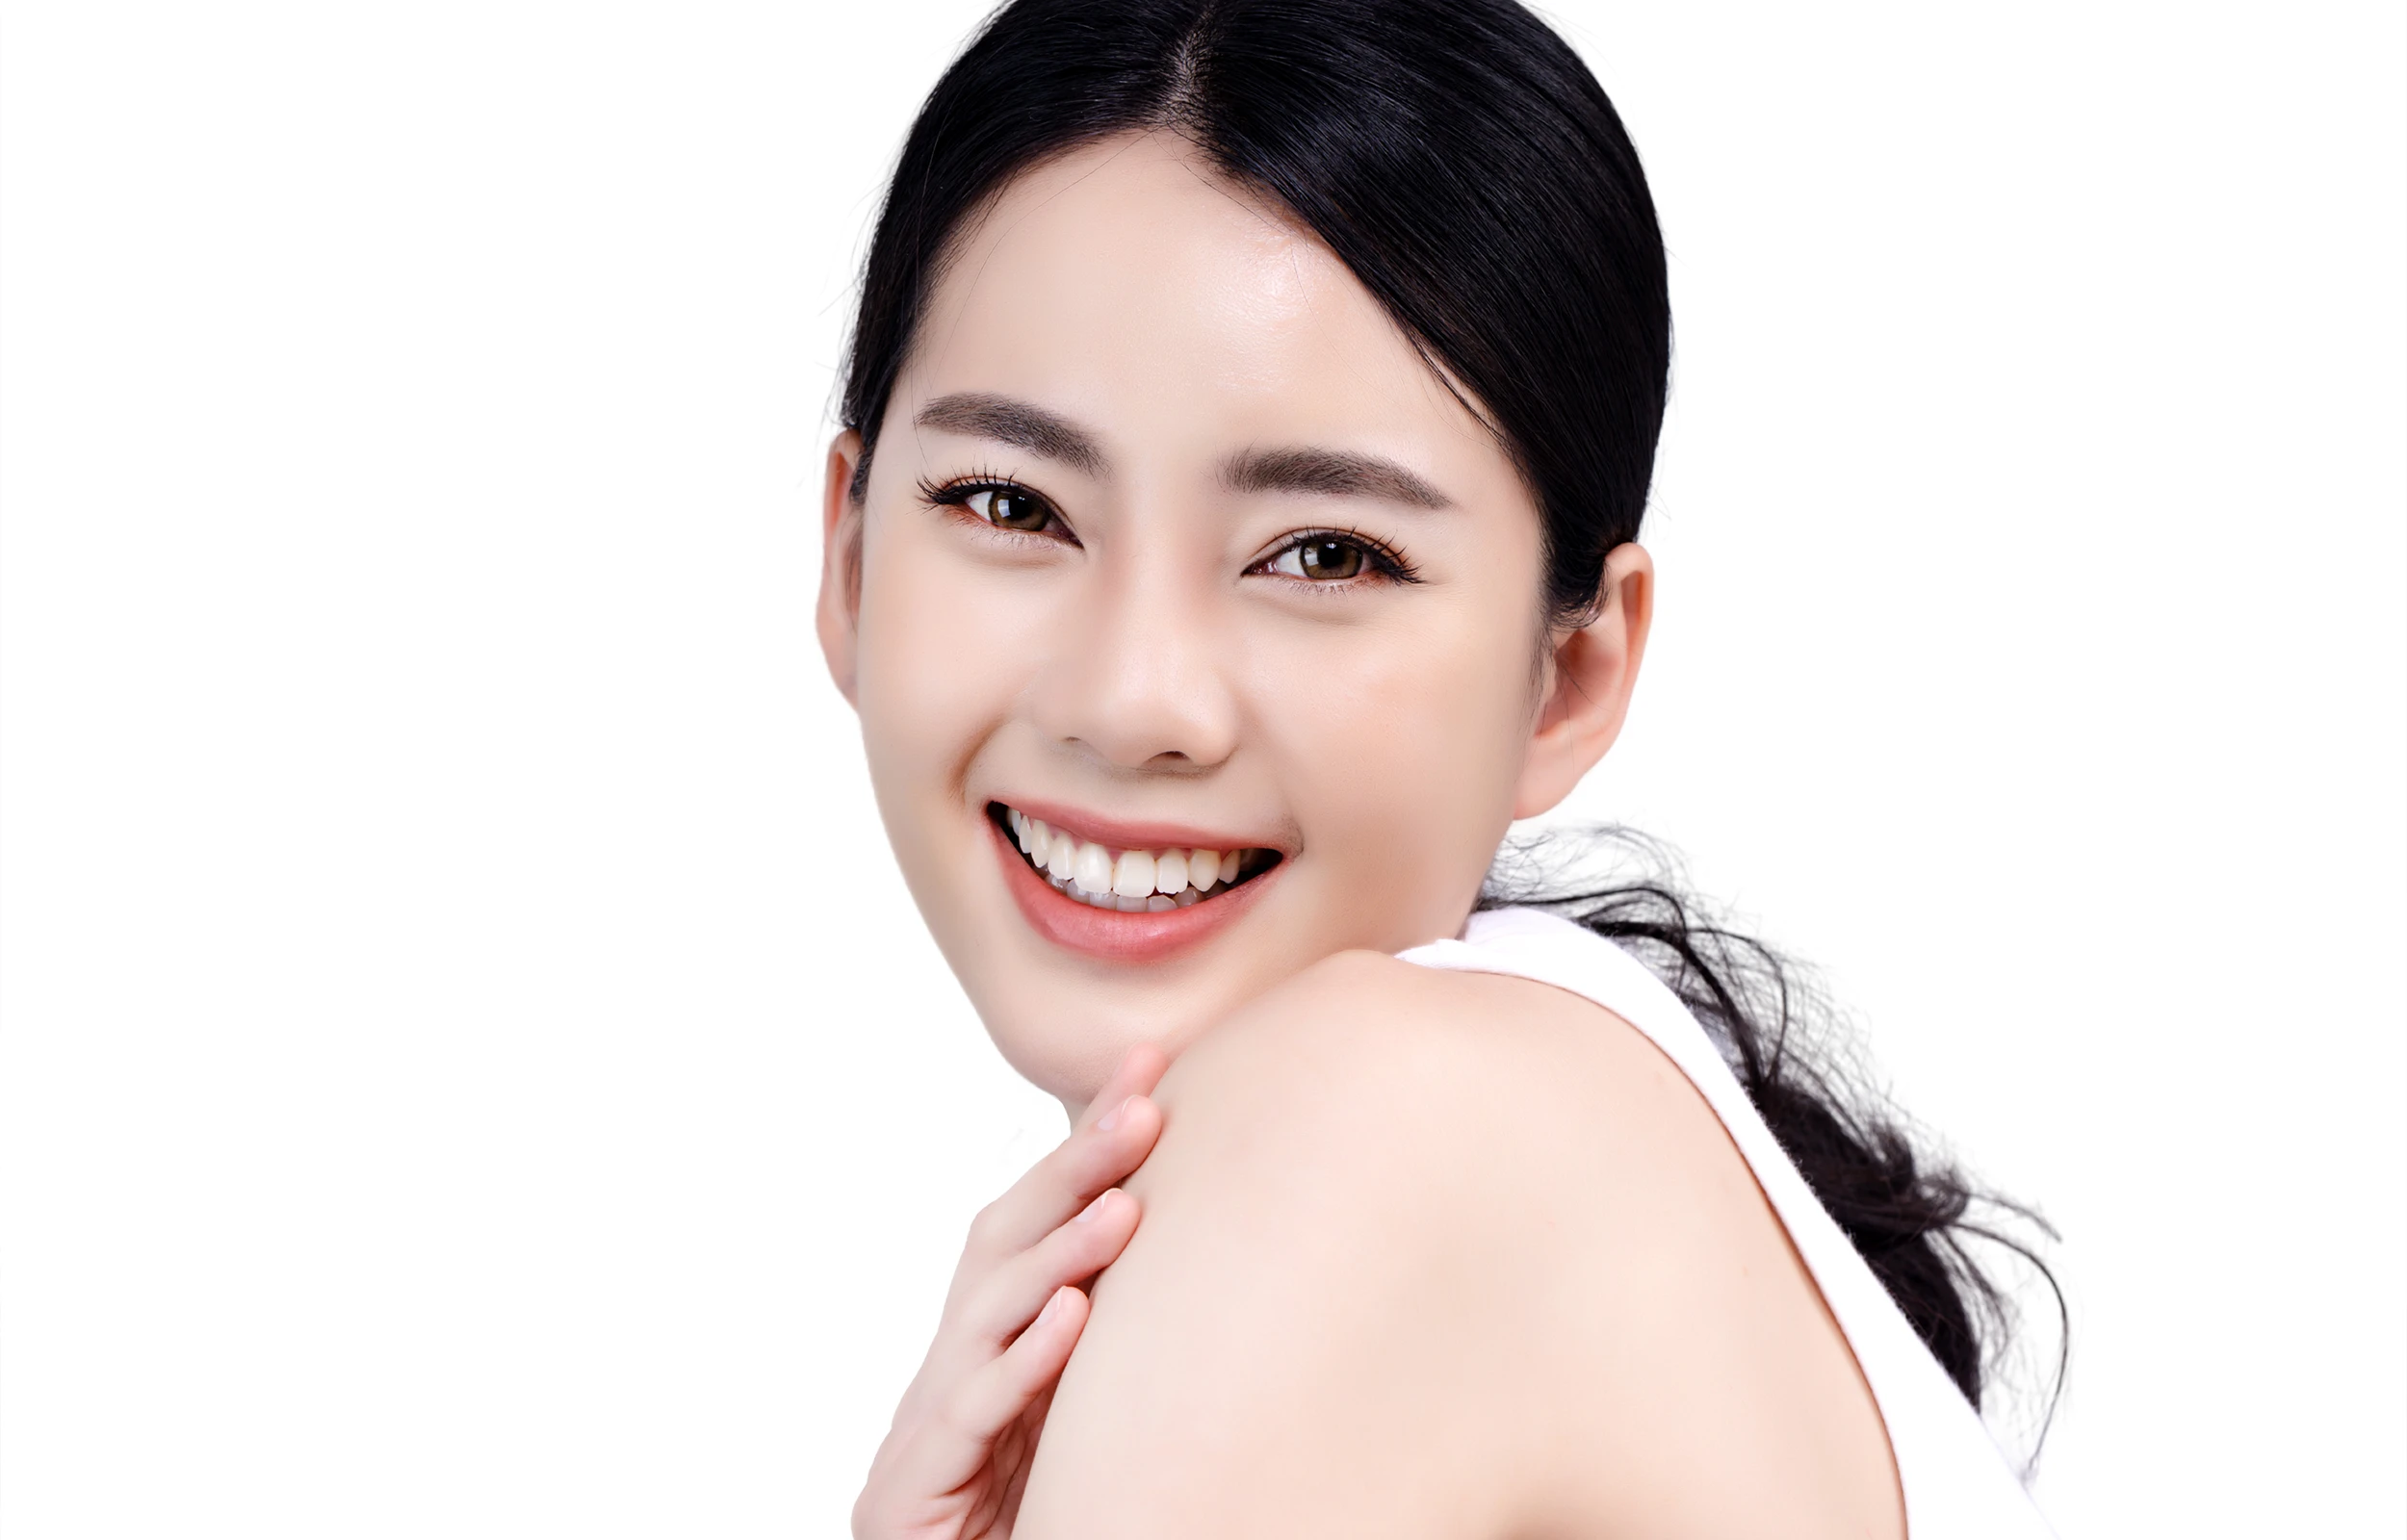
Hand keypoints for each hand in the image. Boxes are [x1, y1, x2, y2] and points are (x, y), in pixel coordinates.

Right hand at [852, 1044, 1168, 1539]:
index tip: (1149, 1070)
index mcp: (987, 1352)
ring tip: (1125, 1207)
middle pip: (1001, 1247)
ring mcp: (920, 1431)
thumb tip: (1197, 1253)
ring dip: (1058, 1254)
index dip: (1084, 1147)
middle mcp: (947, 1374)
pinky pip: (972, 1414)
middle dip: (1071, 1172)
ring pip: (984, 1318)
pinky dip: (1023, 1361)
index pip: (1034, 1226)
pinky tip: (1072, 1318)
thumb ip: (1108, 1349)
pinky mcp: (909, 1491)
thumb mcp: (1082, 1425)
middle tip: (1143, 1107)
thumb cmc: (1032, 1526)